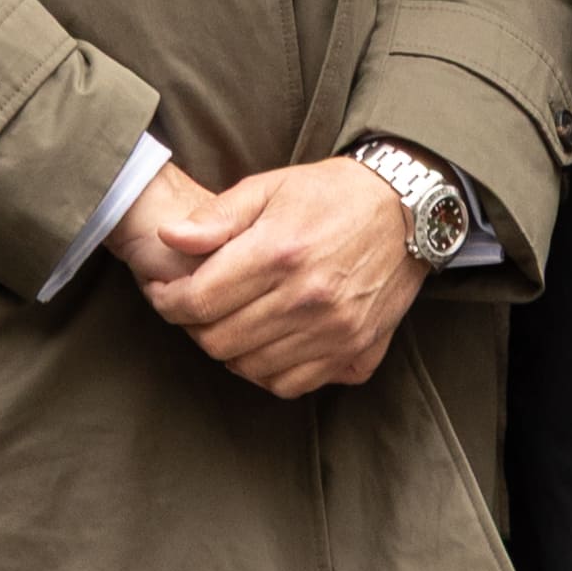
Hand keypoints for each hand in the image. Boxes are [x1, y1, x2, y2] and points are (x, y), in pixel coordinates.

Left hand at [134, 157, 429, 401]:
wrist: (408, 210)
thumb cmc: (332, 193)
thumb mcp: (270, 186)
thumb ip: (217, 217)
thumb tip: (170, 238)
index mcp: (279, 252)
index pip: (200, 300)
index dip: (168, 301)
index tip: (163, 292)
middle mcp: (307, 298)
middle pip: (219, 340)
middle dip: (194, 326)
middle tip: (194, 306)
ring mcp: (334, 331)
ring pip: (249, 367)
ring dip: (229, 349)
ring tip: (229, 321)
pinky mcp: (355, 352)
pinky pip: (290, 384)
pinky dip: (267, 370)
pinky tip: (264, 342)